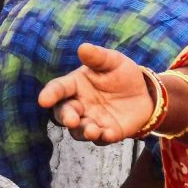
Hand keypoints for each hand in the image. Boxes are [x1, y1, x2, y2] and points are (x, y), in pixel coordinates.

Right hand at [38, 44, 156, 144]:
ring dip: (83, 131)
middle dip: (66, 117)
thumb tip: (83, 47)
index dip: (50, 94)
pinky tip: (109, 134)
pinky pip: (100, 139)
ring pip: (78, 131)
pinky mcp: (106, 133)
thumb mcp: (113, 62)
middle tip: (72, 120)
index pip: (58, 89)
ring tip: (92, 130)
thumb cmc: (122, 75)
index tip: (44, 100)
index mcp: (75, 85)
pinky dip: (103, 138)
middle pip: (64, 113)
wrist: (144, 93)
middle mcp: (79, 105)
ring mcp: (91, 121)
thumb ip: (98, 57)